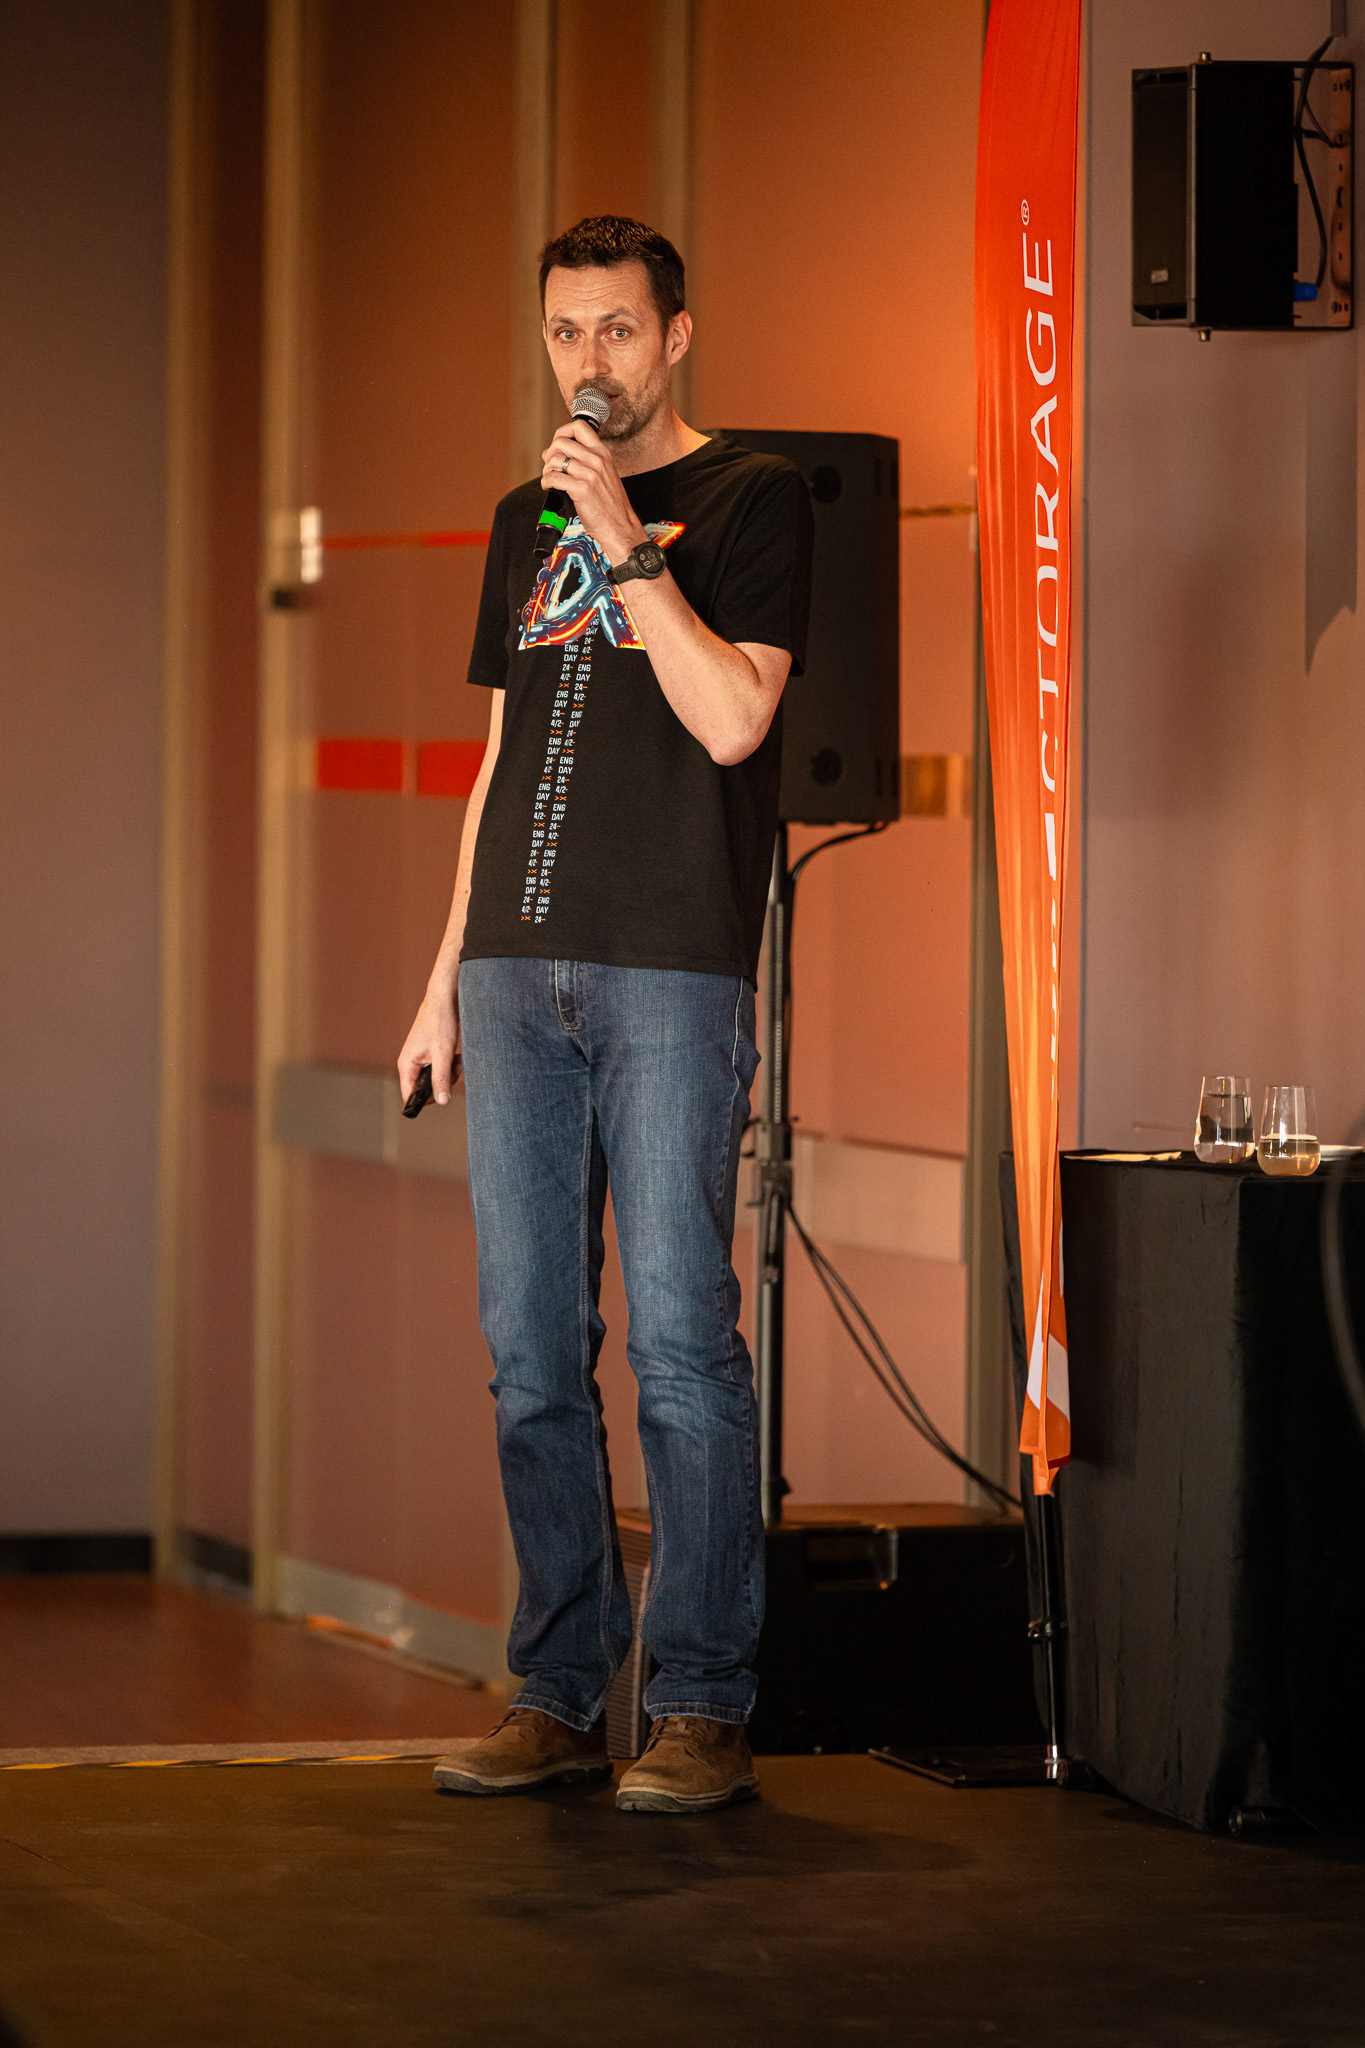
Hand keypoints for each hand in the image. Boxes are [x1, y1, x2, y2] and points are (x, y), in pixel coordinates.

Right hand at [398, 982, 460, 1106]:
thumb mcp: (443, 1054)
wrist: (445, 998)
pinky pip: (441, 1068)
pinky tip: (457, 1056)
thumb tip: (441, 1101)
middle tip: (454, 1070)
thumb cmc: (440, 1022)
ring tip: (457, 1060)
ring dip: (449, 1073)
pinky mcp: (431, 1053)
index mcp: (407, 1064)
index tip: (442, 1095)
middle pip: (425, 1088)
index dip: (425, 1100)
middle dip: (442, 1083)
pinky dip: (451, 1065)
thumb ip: (441, 1079)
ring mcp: (421, 1058)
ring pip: (436, 1078)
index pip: (409, 1095)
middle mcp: (411, 1063)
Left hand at [540, 420, 645, 563]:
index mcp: (602, 453)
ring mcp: (589, 474)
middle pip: (561, 442)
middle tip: (550, 467)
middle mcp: (596, 460)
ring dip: (546, 469)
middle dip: (550, 453)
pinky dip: (546, 482)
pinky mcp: (581, 489)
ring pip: (555, 460)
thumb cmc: (610, 504)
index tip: (557, 446)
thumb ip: (582, 461)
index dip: (561, 432)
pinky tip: (549, 487)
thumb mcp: (603, 475)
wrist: (620, 526)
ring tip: (550, 479)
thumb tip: (551, 453)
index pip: (579, 426)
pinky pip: (554, 478)